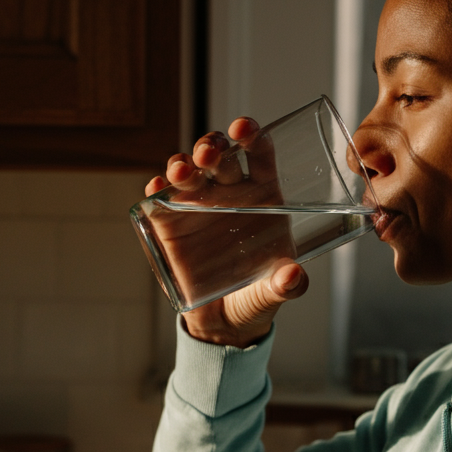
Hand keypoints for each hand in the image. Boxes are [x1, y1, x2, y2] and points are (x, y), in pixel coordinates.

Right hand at [145, 117, 309, 346]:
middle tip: (209, 155)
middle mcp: (230, 194)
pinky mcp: (171, 222)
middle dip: (212, 147)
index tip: (244, 129)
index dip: (252, 136)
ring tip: (182, 171)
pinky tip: (158, 189)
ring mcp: (198, 204)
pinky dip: (158, 190)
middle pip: (220, 156)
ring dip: (183, 163)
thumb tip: (293, 277)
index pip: (259, 156)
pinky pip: (162, 199)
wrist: (225, 322)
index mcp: (264, 197)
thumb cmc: (257, 296)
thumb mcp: (274, 292)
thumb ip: (287, 285)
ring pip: (189, 170)